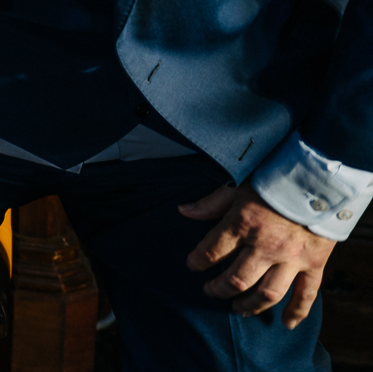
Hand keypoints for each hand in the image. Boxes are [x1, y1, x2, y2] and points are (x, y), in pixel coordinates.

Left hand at [182, 182, 334, 326]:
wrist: (319, 179)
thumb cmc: (273, 179)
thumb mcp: (237, 184)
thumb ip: (211, 203)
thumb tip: (183, 211)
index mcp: (242, 223)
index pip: (211, 251)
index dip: (197, 261)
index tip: (192, 265)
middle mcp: (265, 246)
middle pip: (236, 279)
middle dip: (218, 289)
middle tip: (210, 291)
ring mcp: (291, 258)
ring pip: (267, 293)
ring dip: (249, 305)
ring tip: (237, 308)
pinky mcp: (314, 263)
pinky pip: (306, 294)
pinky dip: (297, 311)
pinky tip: (287, 323)